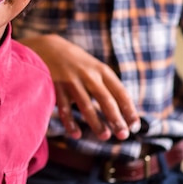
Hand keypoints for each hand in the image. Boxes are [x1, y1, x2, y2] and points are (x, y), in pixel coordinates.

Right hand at [19, 34, 139, 140]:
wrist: (47, 47)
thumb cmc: (76, 63)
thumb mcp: (94, 67)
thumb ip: (106, 85)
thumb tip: (124, 112)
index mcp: (102, 70)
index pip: (120, 92)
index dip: (129, 110)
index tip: (135, 126)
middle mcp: (89, 75)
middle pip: (105, 100)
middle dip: (116, 119)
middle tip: (123, 135)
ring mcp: (71, 80)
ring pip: (86, 105)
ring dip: (96, 123)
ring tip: (104, 136)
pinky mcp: (56, 86)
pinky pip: (64, 108)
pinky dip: (70, 122)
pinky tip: (76, 134)